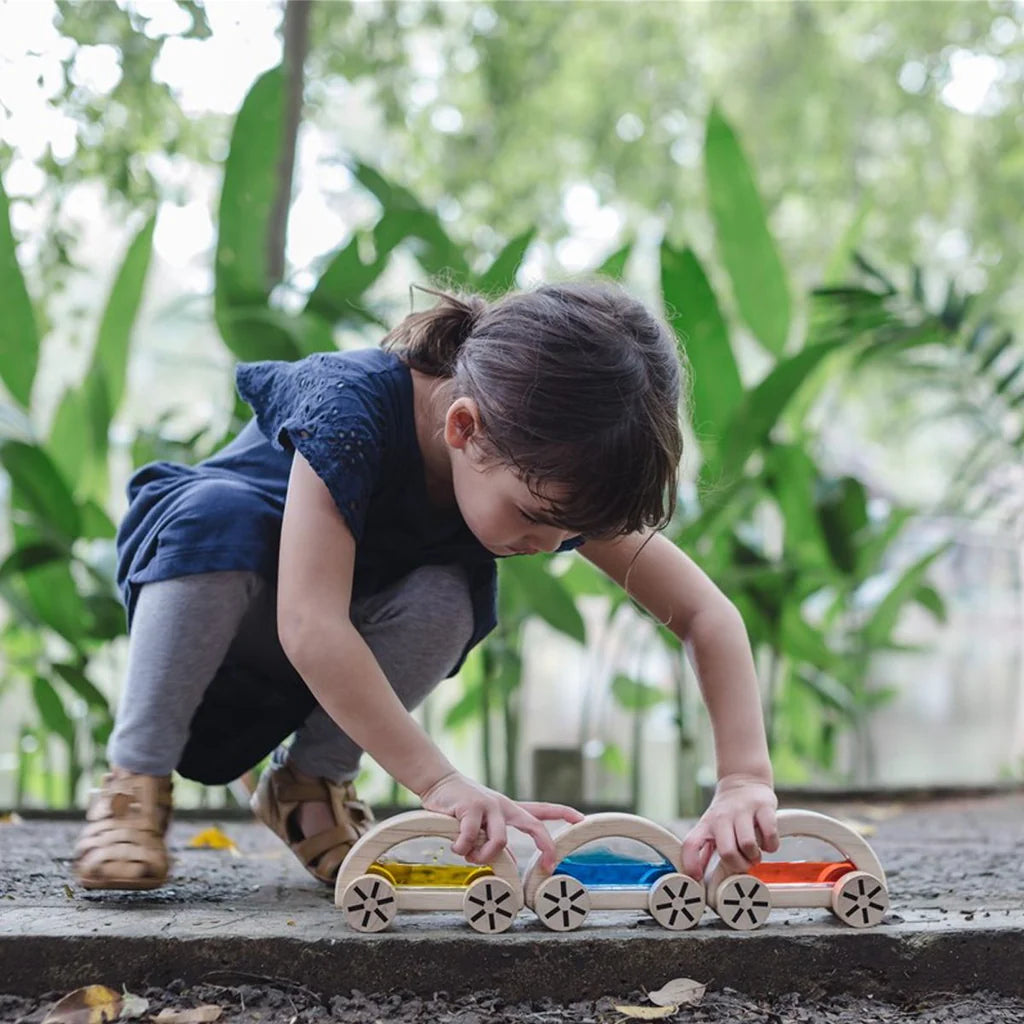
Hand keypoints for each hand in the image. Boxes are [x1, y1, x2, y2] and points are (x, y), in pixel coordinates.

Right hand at [419, 771, 583, 872]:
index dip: (564, 813)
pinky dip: (462, 848)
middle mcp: (504, 806)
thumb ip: (495, 840)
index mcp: (510, 809)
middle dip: (546, 845)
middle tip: (549, 864)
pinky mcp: (471, 808)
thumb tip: (505, 862)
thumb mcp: (484, 822)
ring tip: (469, 855)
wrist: (439, 783)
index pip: (542, 809)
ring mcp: (489, 806)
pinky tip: (455, 846)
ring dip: (483, 856)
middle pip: (534, 825)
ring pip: (500, 841)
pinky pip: (471, 839)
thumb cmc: (462, 806)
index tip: (582, 820)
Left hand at [681, 774, 778, 878]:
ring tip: (755, 853)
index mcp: (707, 824)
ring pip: (748, 844)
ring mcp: (743, 810)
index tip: (698, 877)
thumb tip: (698, 875)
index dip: (691, 863)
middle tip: (745, 862)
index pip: (691, 843)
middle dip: (739, 865)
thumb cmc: (727, 811)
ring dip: (755, 856)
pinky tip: (767, 843)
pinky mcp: (763, 806)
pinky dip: (771, 846)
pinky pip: (770, 834)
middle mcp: (722, 817)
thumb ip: (704, 850)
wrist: (743, 779)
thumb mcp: (711, 827)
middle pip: (727, 851)